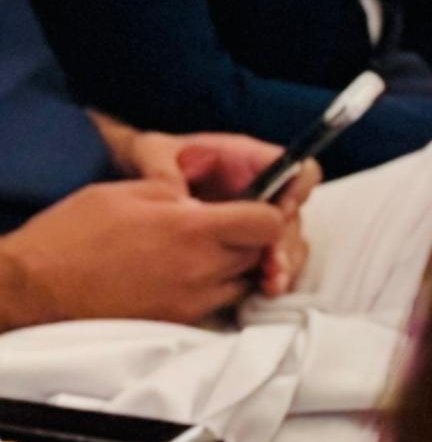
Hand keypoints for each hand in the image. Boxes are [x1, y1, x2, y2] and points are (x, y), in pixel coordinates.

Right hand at [3, 178, 286, 325]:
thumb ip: (174, 194)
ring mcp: (192, 300)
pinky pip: (214, 304)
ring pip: (240, 282)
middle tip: (216, 229)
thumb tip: (202, 201)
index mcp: (191, 228)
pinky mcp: (177, 322)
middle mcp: (202, 268)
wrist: (34, 286)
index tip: (248, 207)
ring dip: (229, 267)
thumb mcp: (122, 192)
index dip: (266, 211)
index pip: (268, 223)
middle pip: (259, 255)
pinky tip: (176, 277)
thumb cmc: (71, 234)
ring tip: (194, 255)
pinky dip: (206, 289)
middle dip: (246, 240)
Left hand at [147, 132, 319, 297]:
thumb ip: (159, 164)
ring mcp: (257, 221)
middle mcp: (264, 193)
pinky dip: (271, 276)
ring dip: (284, 264)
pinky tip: (263, 290)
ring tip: (271, 283)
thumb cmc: (153, 158)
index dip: (298, 190)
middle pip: (294, 218)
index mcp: (250, 162)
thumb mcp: (150, 150)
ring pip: (288, 244)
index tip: (281, 210)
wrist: (143, 179)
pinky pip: (270, 263)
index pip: (298, 173)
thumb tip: (173, 192)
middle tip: (275, 262)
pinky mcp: (247, 245)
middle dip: (287, 241)